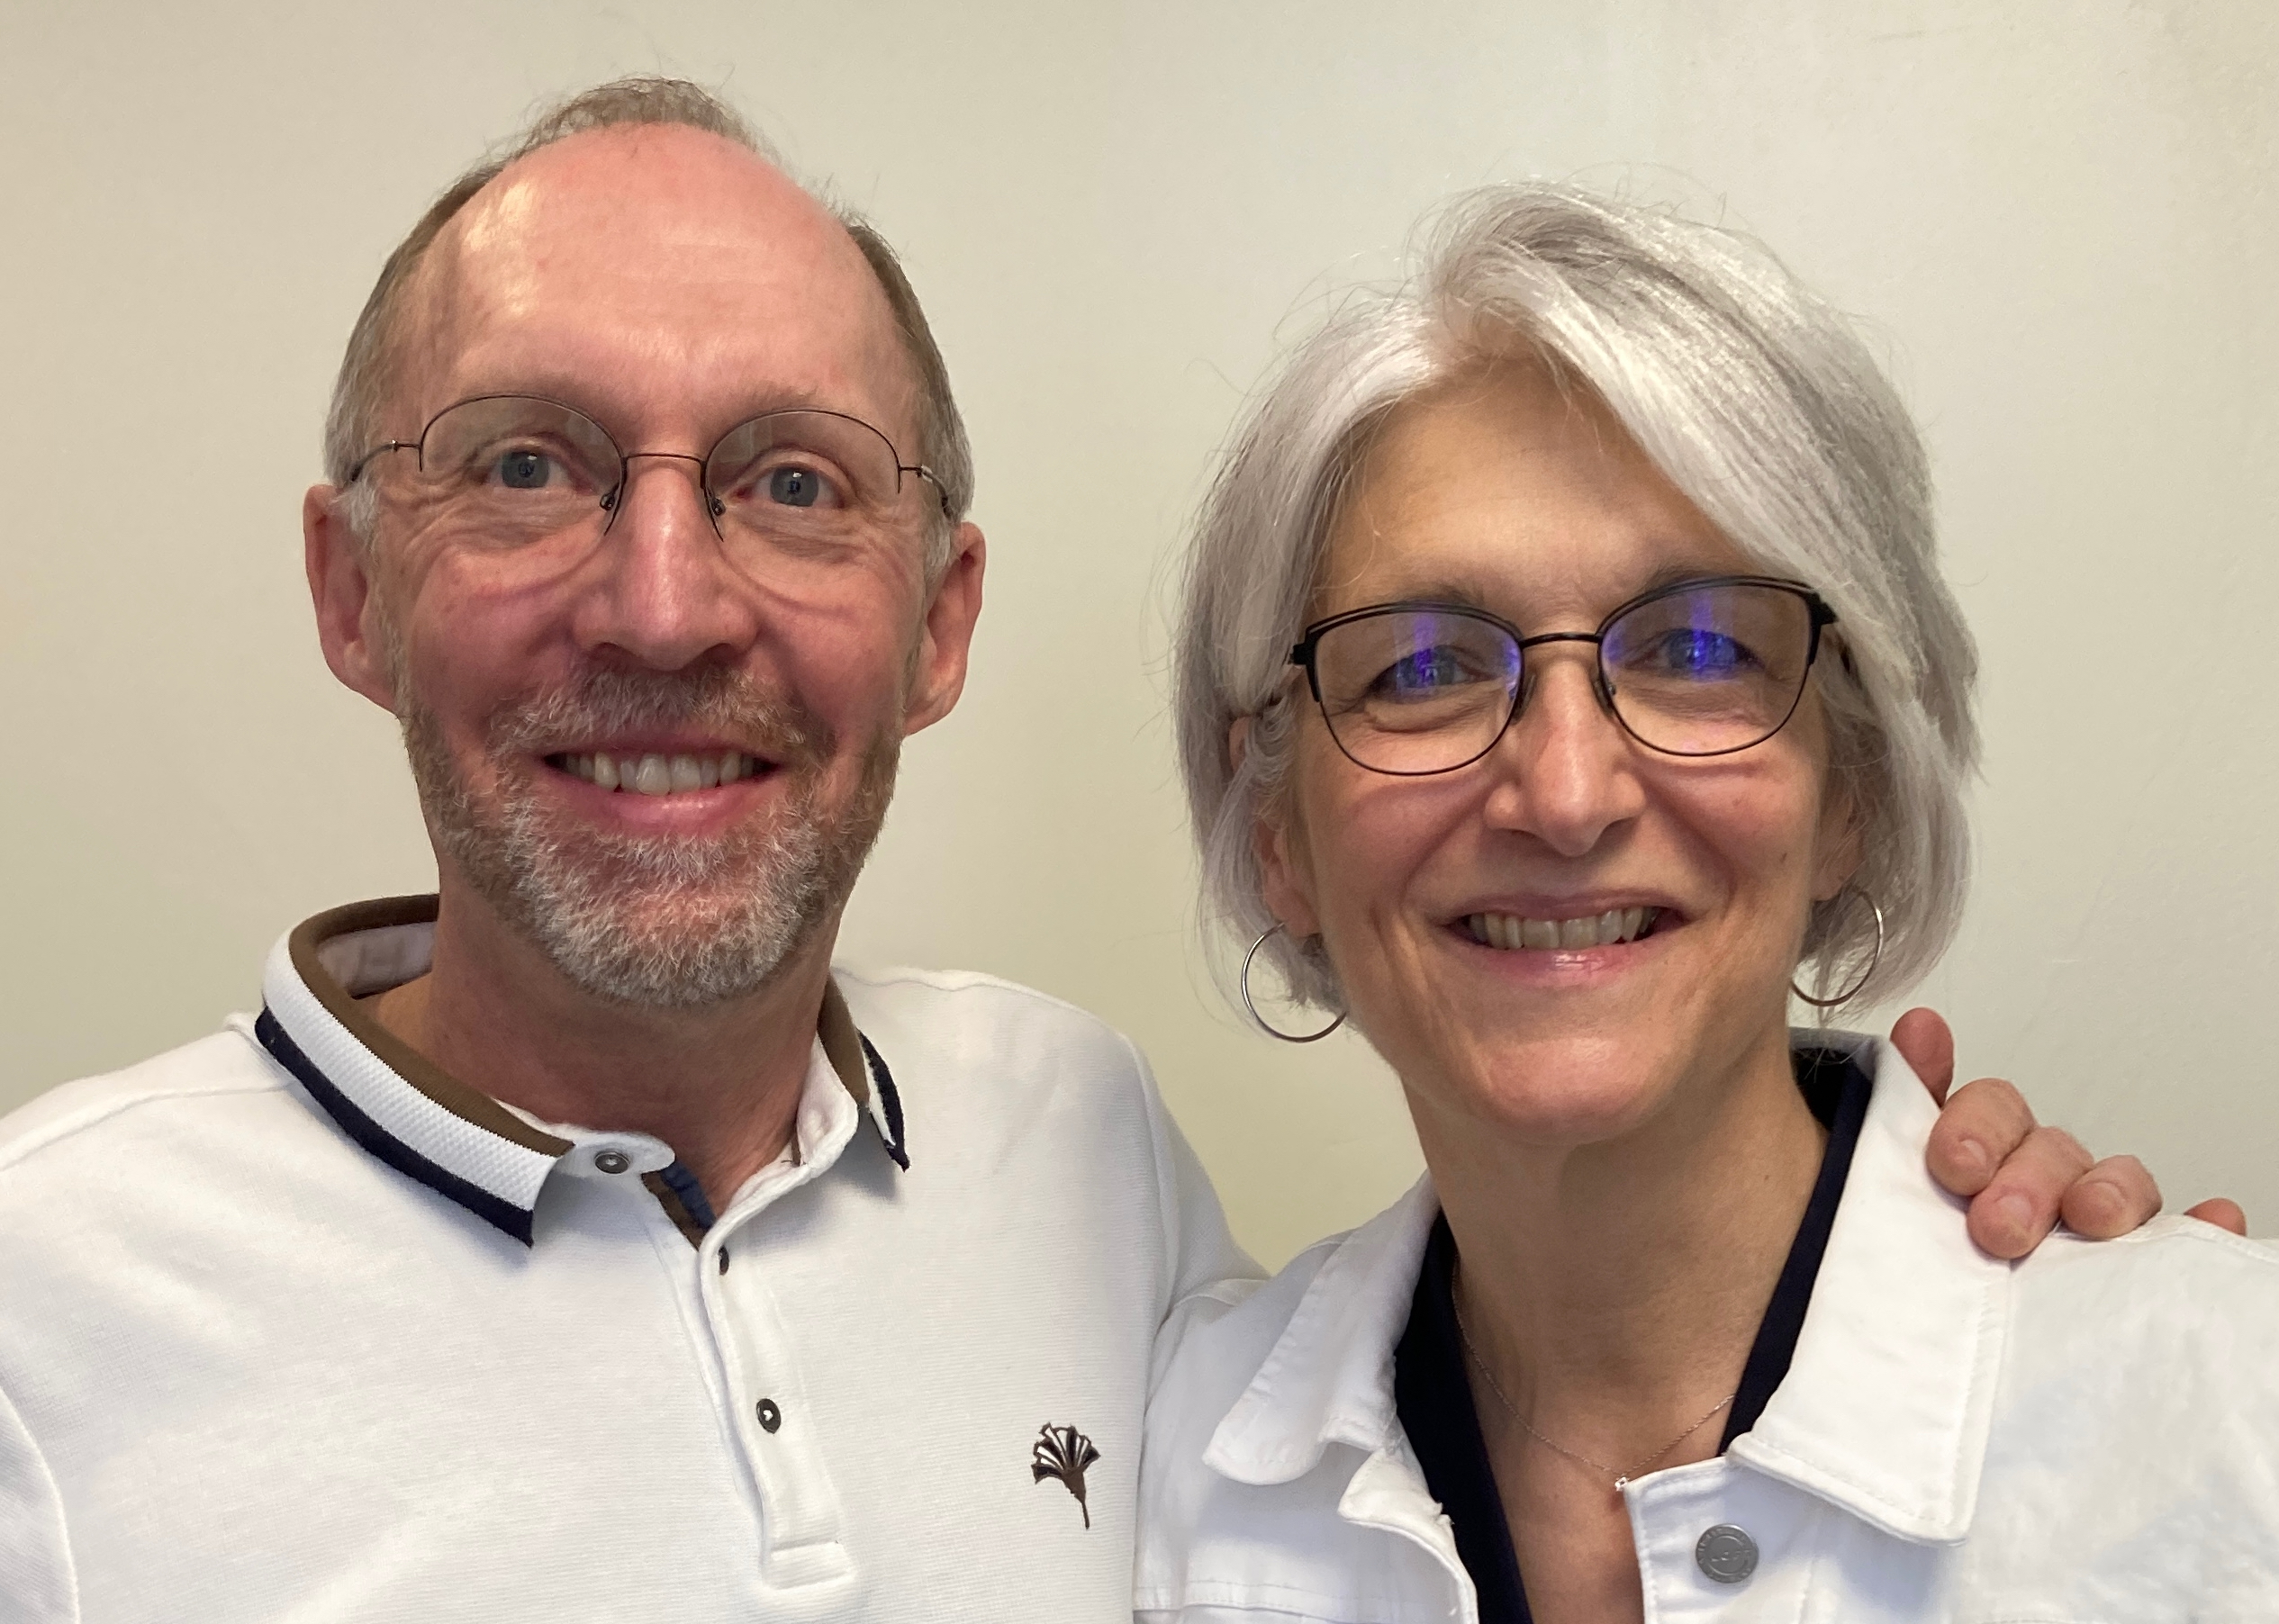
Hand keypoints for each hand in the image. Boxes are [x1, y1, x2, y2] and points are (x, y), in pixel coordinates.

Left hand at [1891, 1007, 2248, 1258]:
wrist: (1902, 1364)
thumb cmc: (1896, 1268)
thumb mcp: (1877, 1189)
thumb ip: (1892, 1111)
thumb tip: (1919, 1029)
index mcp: (1972, 1157)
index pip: (1989, 1109)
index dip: (1974, 1124)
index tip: (1951, 1164)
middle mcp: (2031, 1184)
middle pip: (2049, 1150)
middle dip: (2028, 1178)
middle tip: (1997, 1226)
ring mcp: (2082, 1231)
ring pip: (2115, 1186)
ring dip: (2109, 1193)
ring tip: (2093, 1219)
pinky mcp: (2124, 1280)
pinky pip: (2174, 1250)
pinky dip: (2198, 1233)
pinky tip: (2213, 1223)